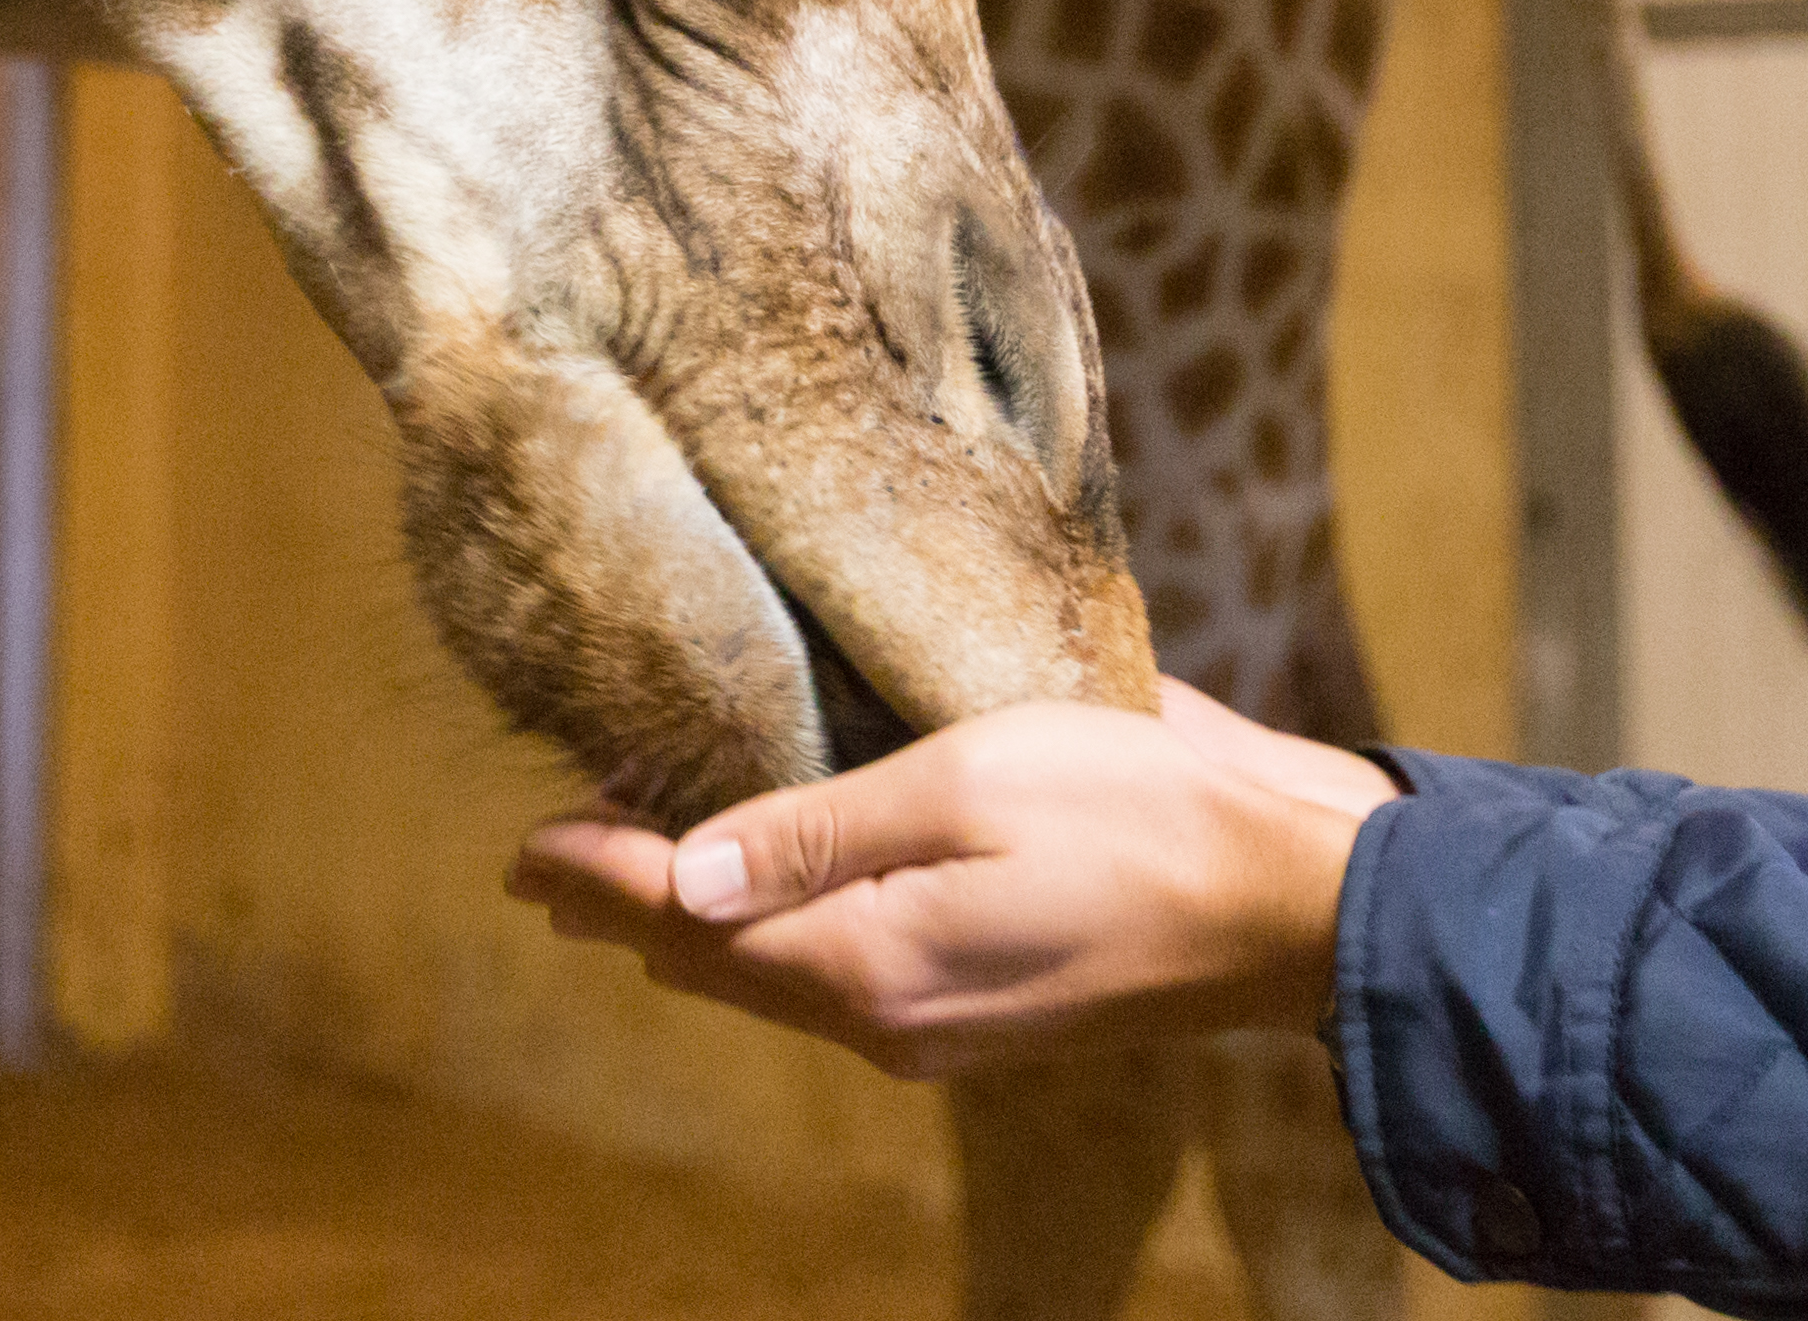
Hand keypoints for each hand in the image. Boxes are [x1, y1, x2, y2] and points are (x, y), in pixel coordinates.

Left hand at [505, 681, 1401, 1077]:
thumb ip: (818, 831)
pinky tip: (769, 877)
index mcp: (867, 967)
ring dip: (701, 915)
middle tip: (549, 849)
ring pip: (774, 977)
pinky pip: (840, 976)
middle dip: (629, 902)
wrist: (1287, 902)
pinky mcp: (982, 1007)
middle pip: (717, 965)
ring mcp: (936, 1027)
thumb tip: (683, 873)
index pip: (688, 925)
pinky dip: (778, 925)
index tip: (520, 844)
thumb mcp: (966, 780)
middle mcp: (885, 1020)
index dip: (597, 877)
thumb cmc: (1137, 812)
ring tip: (635, 851)